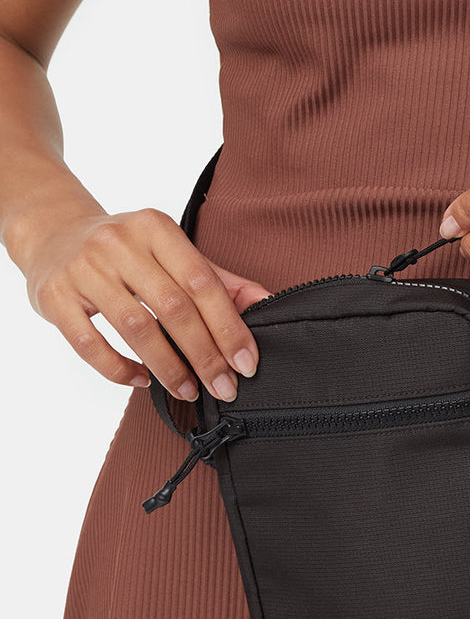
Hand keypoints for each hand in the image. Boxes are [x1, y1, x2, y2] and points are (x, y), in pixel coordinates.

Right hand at [25, 206, 272, 401]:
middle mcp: (119, 243)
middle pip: (174, 308)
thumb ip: (219, 279)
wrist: (52, 232)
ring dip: (168, 367)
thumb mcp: (171, 252)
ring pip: (135, 327)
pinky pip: (90, 344)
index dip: (229, 327)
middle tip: (224, 386)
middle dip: (205, 354)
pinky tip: (142, 380)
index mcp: (156, 228)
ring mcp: (83, 269)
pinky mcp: (55, 296)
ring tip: (189, 390)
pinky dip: (120, 369)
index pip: (203, 283)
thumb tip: (268, 303)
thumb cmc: (125, 251)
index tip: (247, 363)